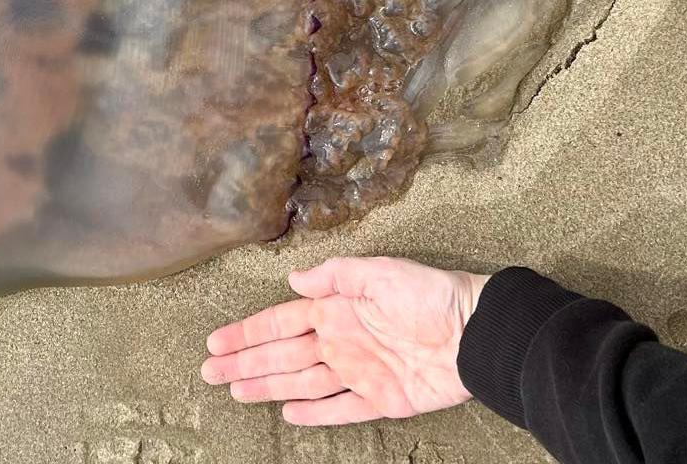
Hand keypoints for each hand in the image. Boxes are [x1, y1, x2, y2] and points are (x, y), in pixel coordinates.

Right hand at [199, 257, 487, 425]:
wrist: (476, 333)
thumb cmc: (431, 296)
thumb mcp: (380, 272)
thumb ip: (336, 276)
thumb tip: (294, 278)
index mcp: (337, 309)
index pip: (281, 323)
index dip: (248, 332)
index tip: (216, 342)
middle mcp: (342, 341)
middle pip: (282, 356)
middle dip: (245, 362)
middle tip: (210, 373)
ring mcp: (359, 372)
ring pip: (302, 383)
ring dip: (268, 386)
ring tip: (236, 391)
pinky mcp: (381, 399)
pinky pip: (341, 409)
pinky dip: (315, 413)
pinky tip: (290, 413)